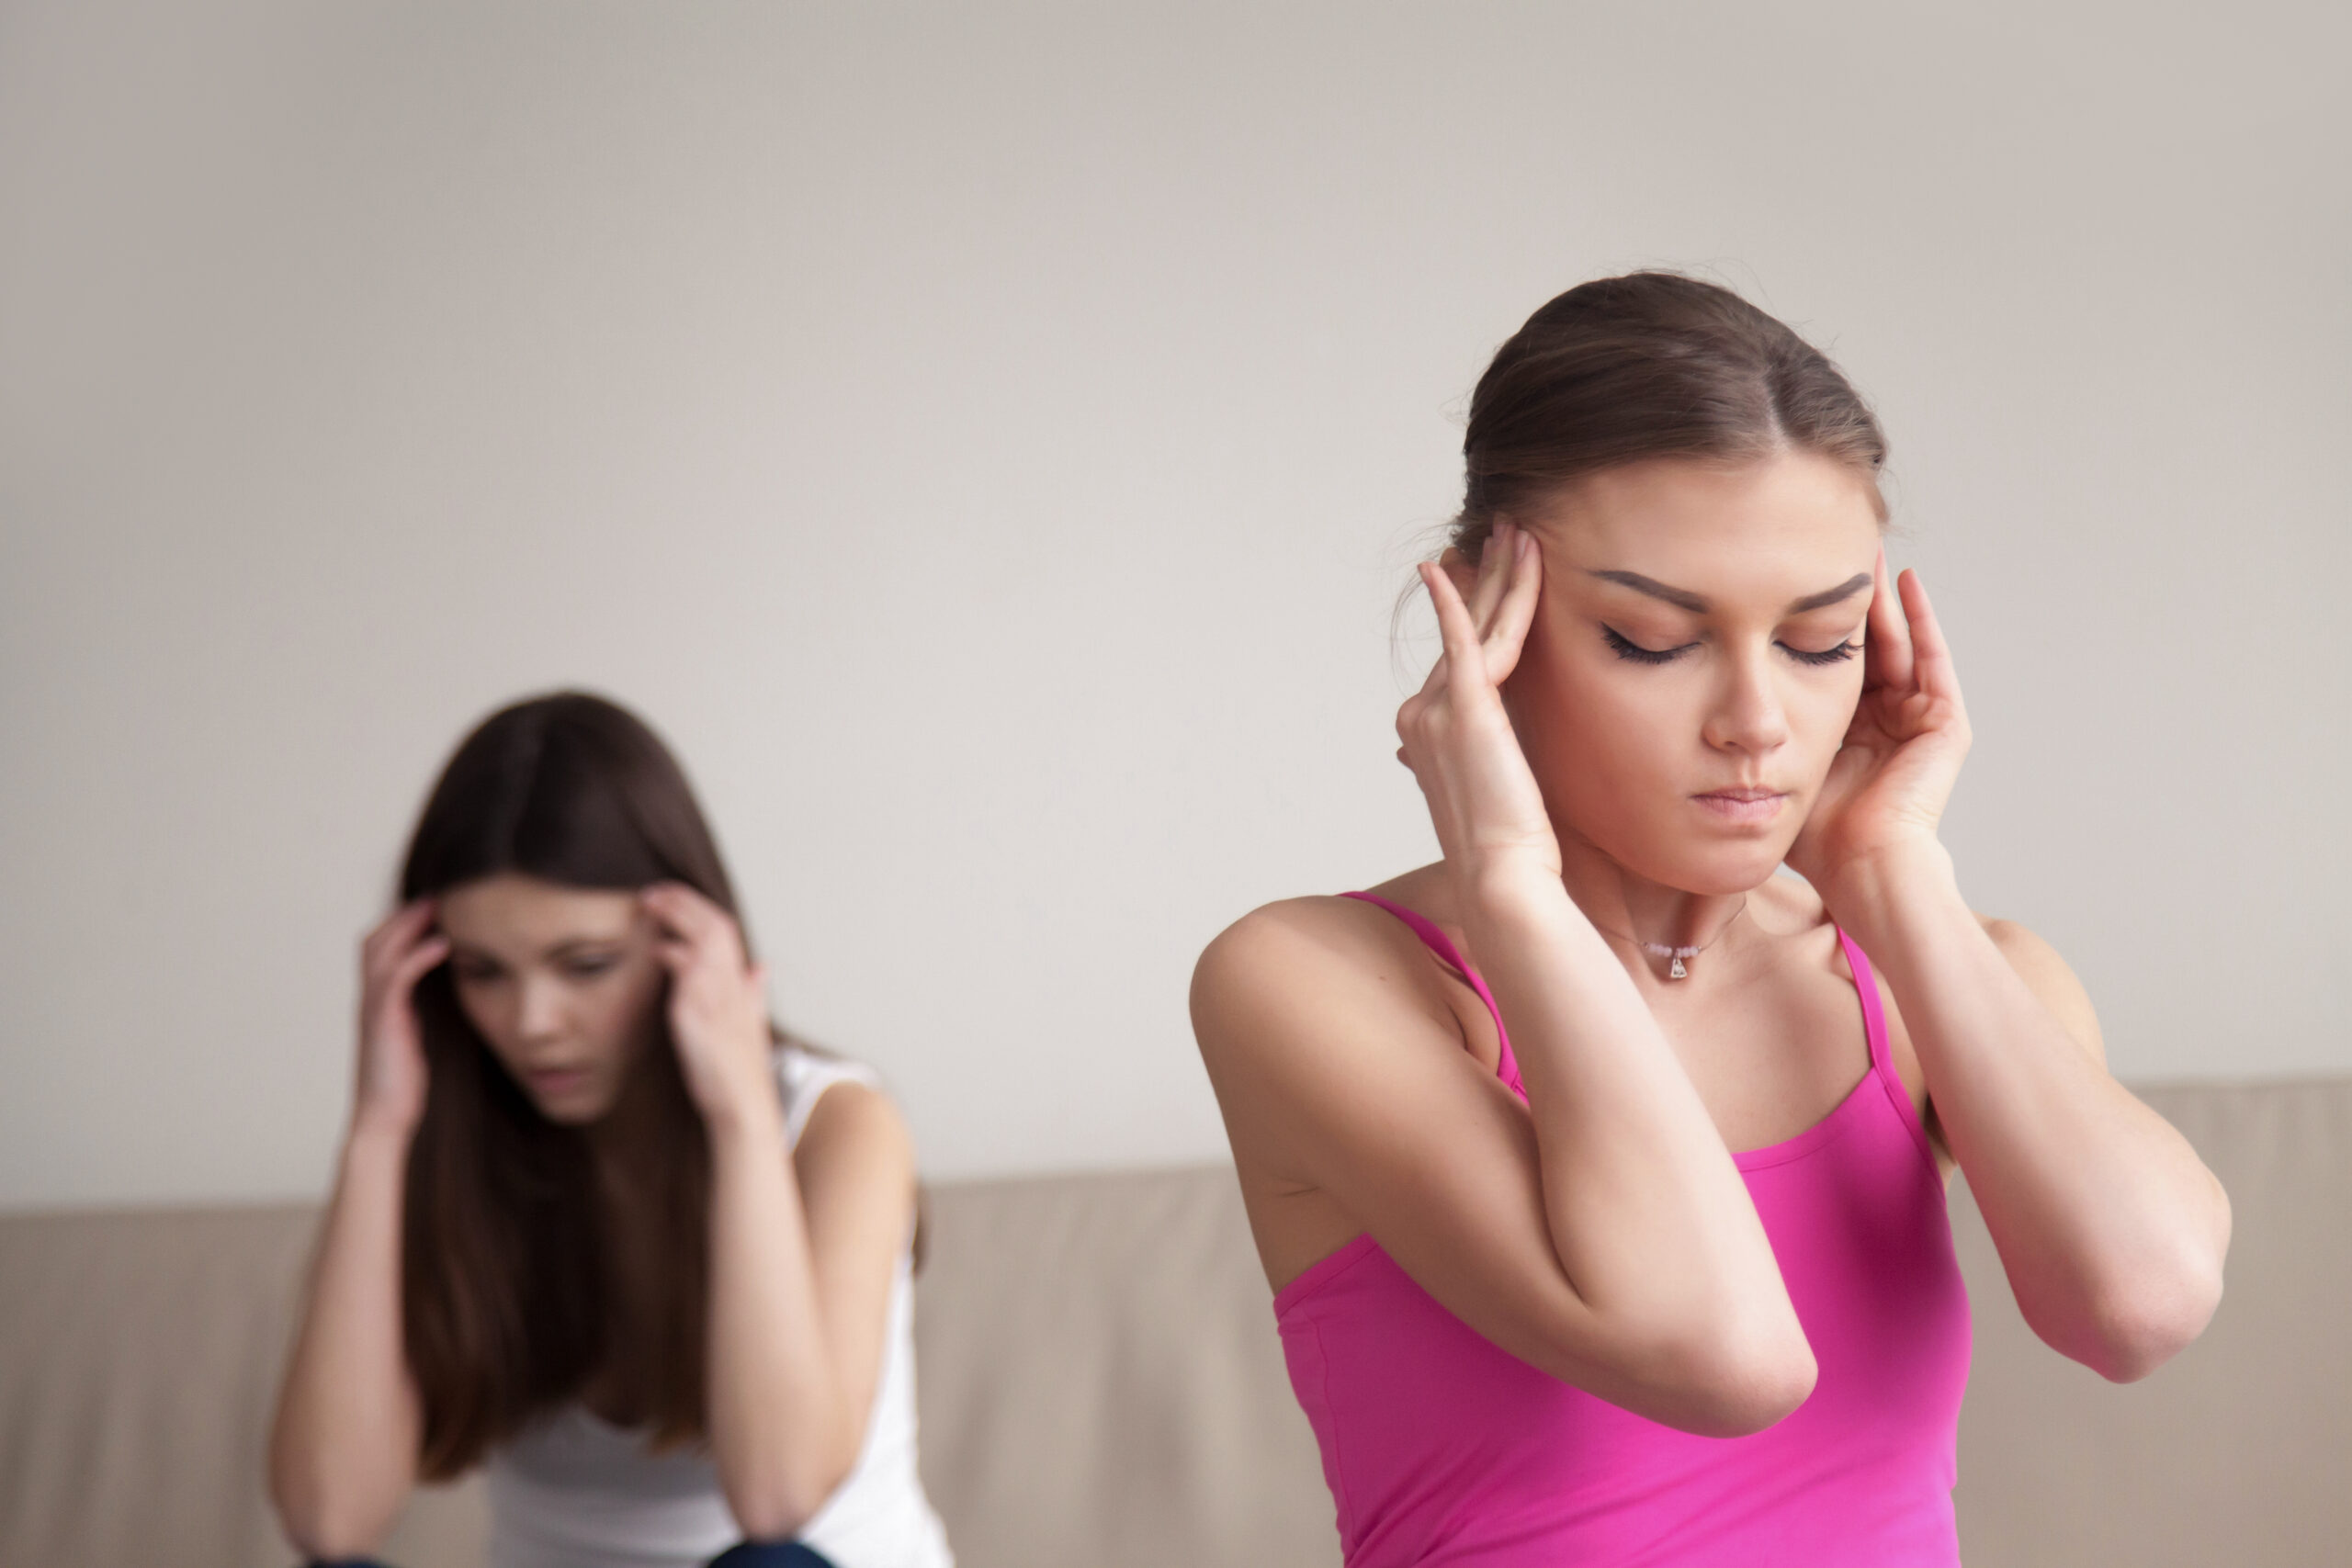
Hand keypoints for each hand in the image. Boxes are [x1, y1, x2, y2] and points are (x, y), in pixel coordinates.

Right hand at [352, 899, 448, 1136]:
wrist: (384, 1120)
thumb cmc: (404, 1085)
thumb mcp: (416, 1038)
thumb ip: (421, 1012)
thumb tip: (448, 994)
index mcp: (378, 1002)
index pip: (381, 949)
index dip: (403, 924)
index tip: (436, 907)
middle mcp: (369, 999)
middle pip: (375, 939)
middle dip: (405, 914)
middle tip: (438, 895)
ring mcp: (372, 1009)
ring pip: (380, 950)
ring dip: (409, 924)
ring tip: (438, 906)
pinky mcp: (383, 1022)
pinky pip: (396, 978)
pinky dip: (417, 956)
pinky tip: (442, 945)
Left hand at [640, 883, 777, 1130]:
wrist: (743, 1107)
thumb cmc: (739, 1074)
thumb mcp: (751, 1027)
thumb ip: (753, 994)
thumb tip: (760, 969)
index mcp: (744, 986)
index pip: (726, 930)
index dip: (700, 908)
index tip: (675, 898)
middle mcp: (735, 985)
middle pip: (716, 924)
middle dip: (685, 901)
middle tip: (655, 891)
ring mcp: (719, 997)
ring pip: (705, 937)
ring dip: (677, 915)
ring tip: (651, 903)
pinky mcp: (700, 1013)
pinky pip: (688, 970)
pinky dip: (673, 953)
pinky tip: (657, 949)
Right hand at [1396, 522, 1559, 887]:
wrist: (1501, 875)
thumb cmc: (1509, 849)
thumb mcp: (1492, 793)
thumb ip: (1482, 761)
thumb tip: (1479, 758)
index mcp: (1427, 732)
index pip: (1458, 657)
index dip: (1479, 611)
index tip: (1494, 574)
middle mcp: (1421, 714)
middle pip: (1464, 631)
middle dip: (1488, 577)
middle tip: (1506, 532)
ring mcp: (1436, 710)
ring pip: (1476, 627)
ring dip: (1498, 575)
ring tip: (1518, 533)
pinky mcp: (1464, 709)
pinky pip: (1461, 640)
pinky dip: (1457, 600)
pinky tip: (1449, 566)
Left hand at [1787, 550, 1971, 901]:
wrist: (1859, 866)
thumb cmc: (1816, 837)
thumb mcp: (1778, 768)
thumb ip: (1761, 737)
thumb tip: (1706, 710)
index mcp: (1850, 735)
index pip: (1831, 666)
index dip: (1813, 626)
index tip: (1789, 585)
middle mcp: (1887, 723)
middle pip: (1869, 647)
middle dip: (1850, 600)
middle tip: (1830, 549)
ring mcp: (1919, 722)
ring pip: (1899, 644)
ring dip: (1882, 599)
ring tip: (1864, 550)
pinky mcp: (1945, 724)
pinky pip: (1932, 660)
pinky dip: (1921, 621)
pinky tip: (1903, 582)